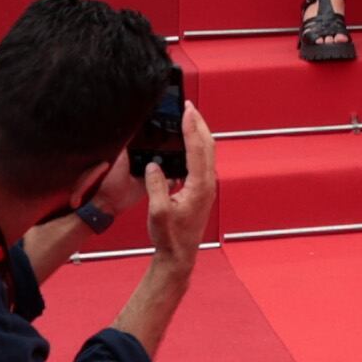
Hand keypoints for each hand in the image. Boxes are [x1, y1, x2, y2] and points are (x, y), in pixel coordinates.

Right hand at [141, 102, 222, 261]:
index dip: (191, 127)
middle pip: (207, 145)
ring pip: (207, 152)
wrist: (179, 256)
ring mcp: (206, 187)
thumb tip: (154, 166)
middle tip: (189, 105)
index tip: (187, 109)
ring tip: (189, 118)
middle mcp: (207, 184)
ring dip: (199, 133)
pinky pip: (202, 161)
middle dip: (199, 123)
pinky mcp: (202, 191)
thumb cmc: (169, 237)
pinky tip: (187, 143)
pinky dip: (196, 146)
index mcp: (199, 186)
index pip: (197, 149)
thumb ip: (156, 187)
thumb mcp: (158, 212)